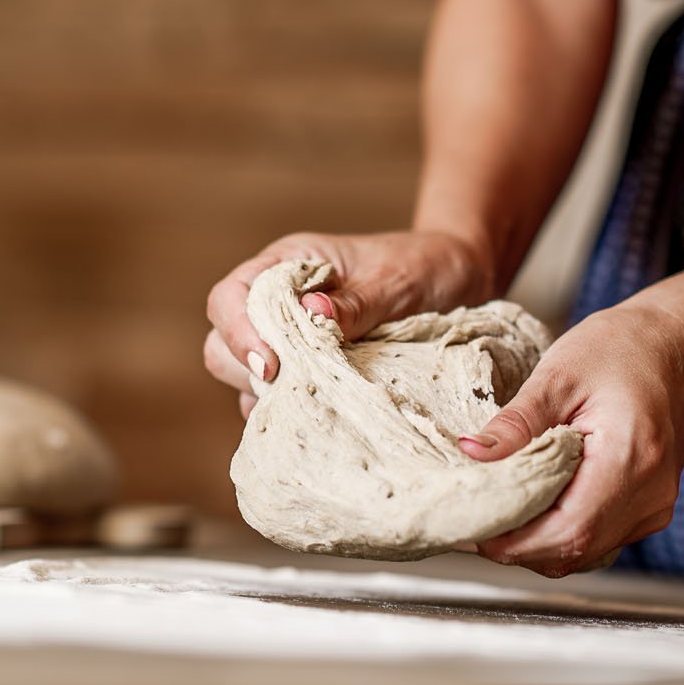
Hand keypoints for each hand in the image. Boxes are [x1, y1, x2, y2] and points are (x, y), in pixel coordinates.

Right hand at [204, 230, 494, 416]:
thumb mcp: (398, 279)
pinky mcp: (310, 372)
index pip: (231, 297)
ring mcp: (291, 340)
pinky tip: (324, 420)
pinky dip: (292, 413)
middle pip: (223, 342)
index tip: (272, 366)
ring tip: (311, 407)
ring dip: (268, 397)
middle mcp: (279, 302)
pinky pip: (280, 399)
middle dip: (247, 371)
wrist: (459, 278)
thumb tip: (313, 316)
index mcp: (289, 264)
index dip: (239, 333)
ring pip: (245, 377)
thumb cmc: (426, 266)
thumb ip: (357, 301)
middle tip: (291, 390)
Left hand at [458, 299, 683, 576]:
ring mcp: (655, 505)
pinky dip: (560, 532)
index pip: (569, 529)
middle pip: (575, 549)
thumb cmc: (619, 350)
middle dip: (519, 546)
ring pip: (585, 551)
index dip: (517, 541)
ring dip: (537, 543)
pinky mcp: (650, 508)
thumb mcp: (557, 376)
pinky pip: (598, 538)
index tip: (473, 529)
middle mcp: (651, 493)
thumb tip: (471, 453)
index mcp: (631, 458)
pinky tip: (532, 507)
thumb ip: (515, 423)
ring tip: (498, 513)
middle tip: (474, 521)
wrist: (674, 346)